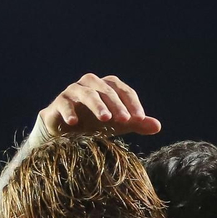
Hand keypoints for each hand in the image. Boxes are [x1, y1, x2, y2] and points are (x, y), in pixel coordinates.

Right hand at [38, 74, 160, 137]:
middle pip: (106, 89)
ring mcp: (73, 92)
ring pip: (86, 93)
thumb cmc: (94, 124)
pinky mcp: (58, 102)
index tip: (139, 119)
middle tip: (125, 120)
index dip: (132, 103)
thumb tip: (158, 126)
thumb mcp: (118, 125)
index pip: (123, 90)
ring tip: (105, 119)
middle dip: (117, 105)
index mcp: (107, 87)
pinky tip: (74, 122)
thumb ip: (136, 124)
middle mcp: (90, 84)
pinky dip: (69, 111)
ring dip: (97, 105)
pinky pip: (64, 103)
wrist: (65, 132)